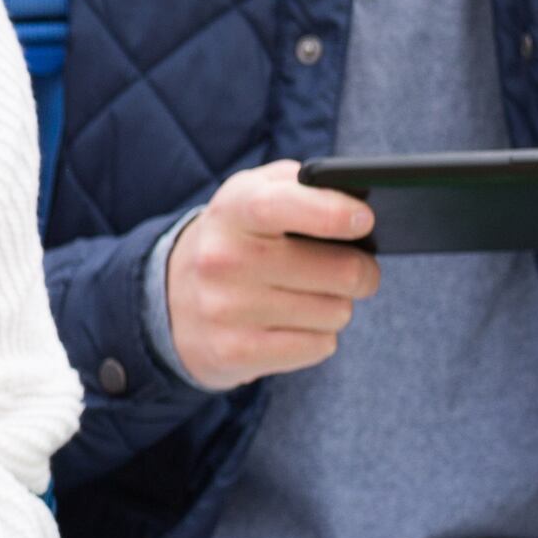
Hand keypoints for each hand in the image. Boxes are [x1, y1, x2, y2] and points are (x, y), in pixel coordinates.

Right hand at [163, 164, 381, 390]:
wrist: (172, 301)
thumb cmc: (239, 239)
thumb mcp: (255, 195)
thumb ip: (303, 184)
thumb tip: (357, 203)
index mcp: (232, 210)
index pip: (282, 206)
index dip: (331, 213)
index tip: (365, 221)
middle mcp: (222, 259)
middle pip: (339, 270)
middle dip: (362, 271)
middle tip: (354, 269)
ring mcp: (225, 310)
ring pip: (336, 312)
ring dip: (336, 306)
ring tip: (308, 298)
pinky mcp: (234, 352)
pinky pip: (319, 346)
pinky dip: (318, 337)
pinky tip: (291, 326)